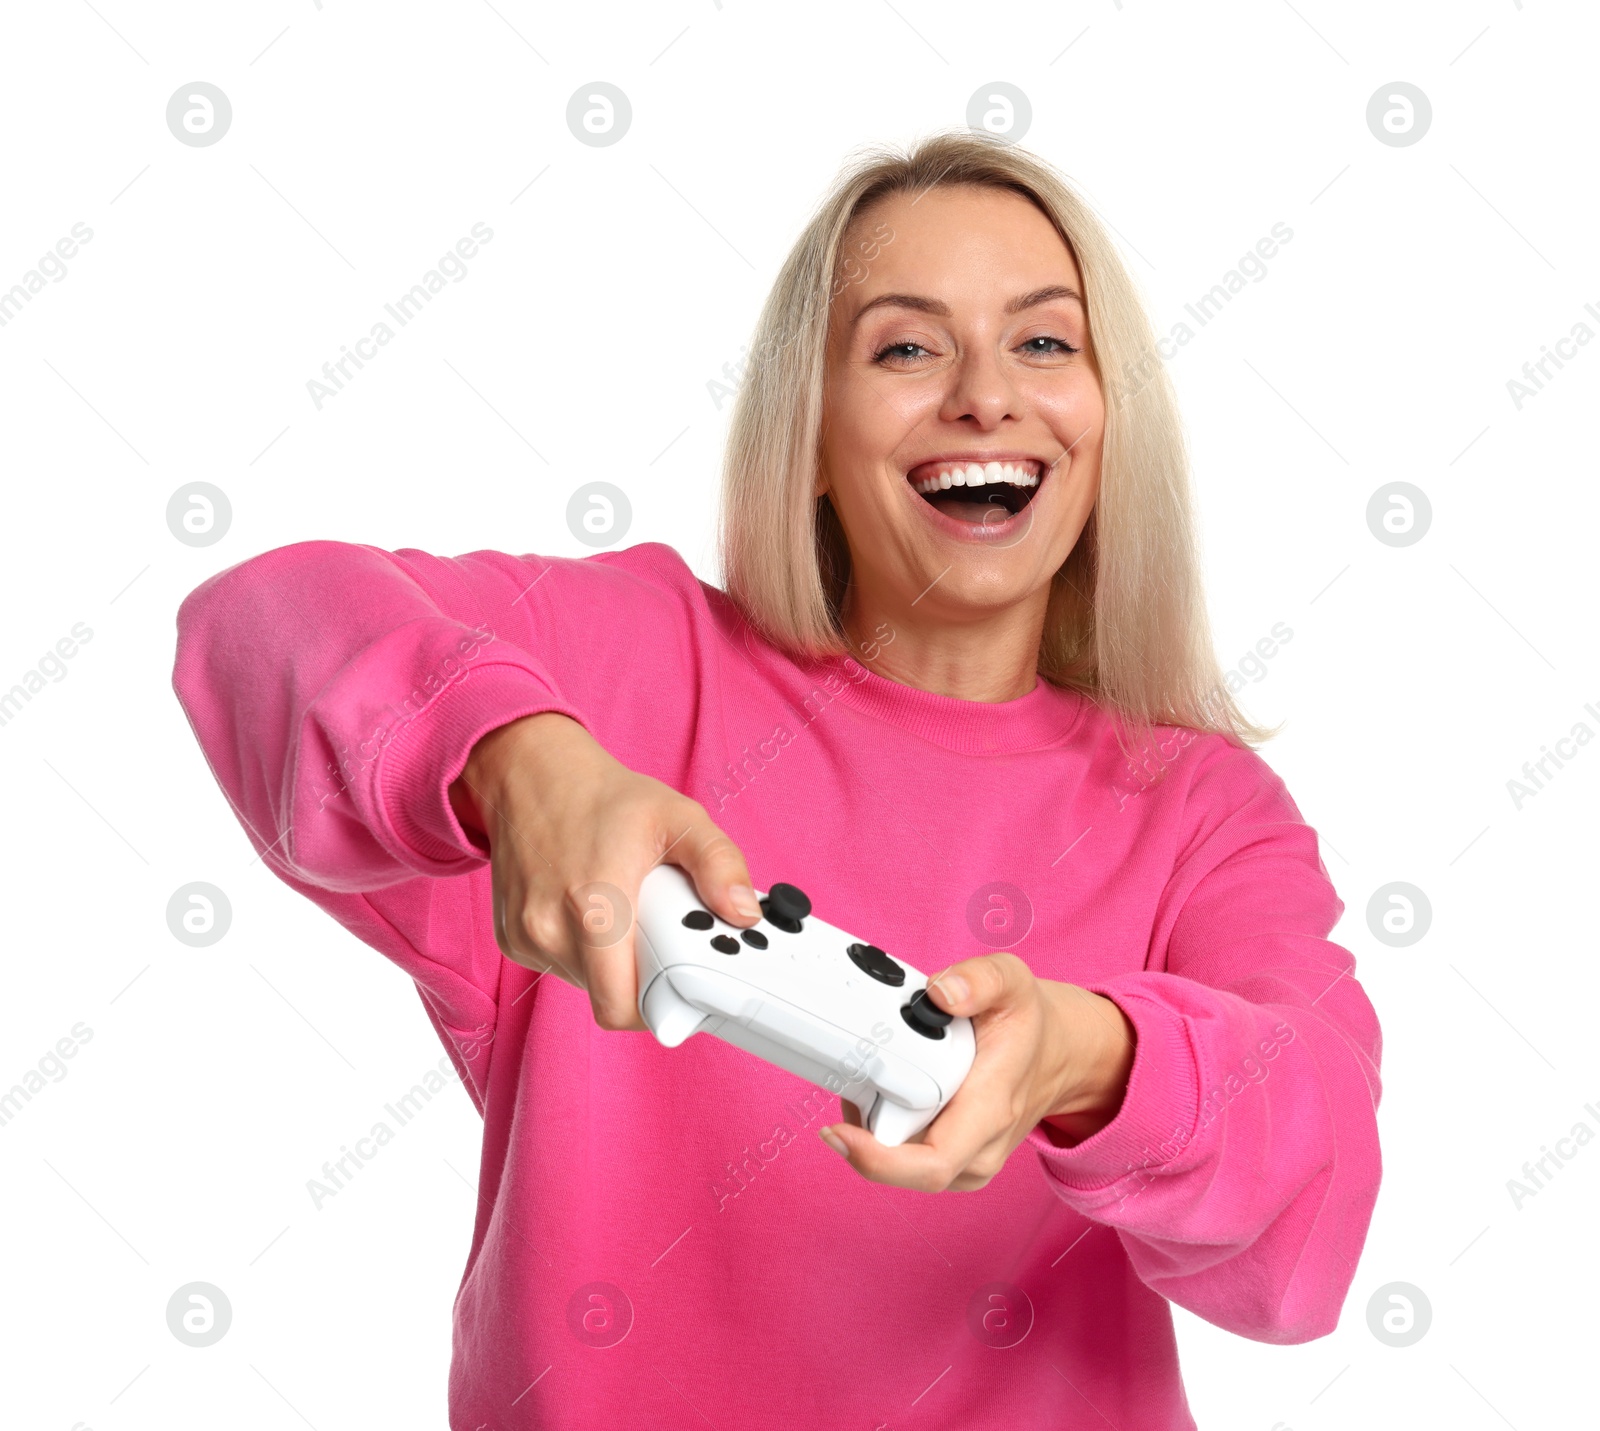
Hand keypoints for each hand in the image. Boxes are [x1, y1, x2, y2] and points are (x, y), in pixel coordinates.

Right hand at [447, 712, 759, 1029]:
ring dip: (613, 964)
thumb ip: (719, 864)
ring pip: (586, 984)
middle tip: (663, 940)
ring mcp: (526, 936)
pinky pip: (560, 966)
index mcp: (596, 905)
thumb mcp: (679, 817)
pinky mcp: (512, 938)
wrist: (530, 773)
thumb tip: (743, 913)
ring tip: (627, 914)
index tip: (684, 988)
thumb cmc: (603, 797)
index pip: (622, 1006)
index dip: (659, 1008)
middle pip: (610, 998)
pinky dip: (584, 952)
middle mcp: (551, 928)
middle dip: (643, 981)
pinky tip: (593, 910)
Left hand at [819, 952, 1136, 1190]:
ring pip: (899, 1163)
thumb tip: (940, 993)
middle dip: (863, 1125)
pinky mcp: (955, 1161)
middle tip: (853, 1075)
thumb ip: (980, 979)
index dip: (875, 1158)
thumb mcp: (1013, 983)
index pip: (930, 1163)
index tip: (836, 1132)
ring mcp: (967, 1162)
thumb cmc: (1030, 1025)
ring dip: (871, 1127)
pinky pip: (906, 1157)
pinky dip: (883, 1129)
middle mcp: (979, 1149)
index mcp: (991, 1111)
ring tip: (870, 1077)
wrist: (1057, 1055)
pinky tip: (883, 1092)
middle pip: (900, 1165)